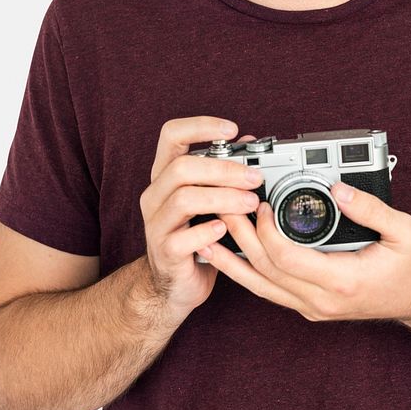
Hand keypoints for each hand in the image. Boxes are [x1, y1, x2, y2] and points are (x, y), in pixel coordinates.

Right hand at [139, 117, 259, 319]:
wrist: (176, 283)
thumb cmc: (196, 234)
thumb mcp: (209, 198)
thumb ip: (224, 171)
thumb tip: (250, 143)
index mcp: (165, 175)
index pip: (171, 135)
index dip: (200, 126)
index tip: (232, 129)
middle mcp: (155, 195)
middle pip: (182, 167)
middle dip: (224, 169)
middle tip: (255, 178)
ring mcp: (156, 224)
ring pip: (184, 199)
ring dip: (223, 198)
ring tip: (250, 204)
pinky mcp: (165, 252)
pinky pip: (184, 238)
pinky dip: (208, 232)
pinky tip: (225, 230)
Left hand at [199, 181, 410, 322]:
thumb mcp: (405, 231)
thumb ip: (370, 209)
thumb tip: (339, 188)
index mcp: (343, 282)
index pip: (287, 259)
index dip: (265, 230)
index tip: (260, 203)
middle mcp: (321, 301)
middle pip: (265, 270)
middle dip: (240, 236)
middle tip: (221, 204)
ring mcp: (313, 307)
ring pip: (260, 286)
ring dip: (232, 259)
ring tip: (205, 234)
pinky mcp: (308, 305)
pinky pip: (269, 290)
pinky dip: (244, 272)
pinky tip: (226, 257)